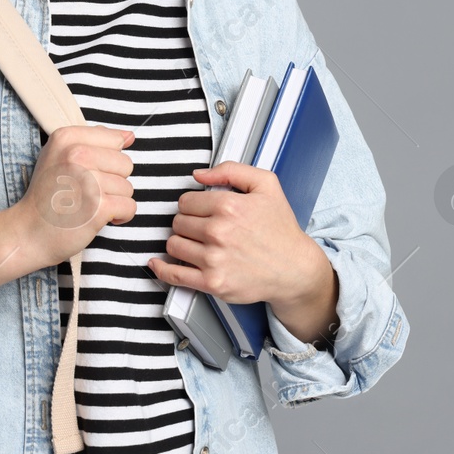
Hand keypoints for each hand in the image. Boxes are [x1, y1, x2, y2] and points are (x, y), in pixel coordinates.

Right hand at [15, 124, 135, 267]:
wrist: (29, 233)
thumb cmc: (47, 196)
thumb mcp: (59, 156)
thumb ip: (94, 141)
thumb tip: (130, 135)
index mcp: (67, 138)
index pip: (116, 139)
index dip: (107, 160)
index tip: (88, 173)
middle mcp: (77, 155)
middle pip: (125, 163)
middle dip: (113, 181)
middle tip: (87, 193)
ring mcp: (88, 181)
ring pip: (128, 187)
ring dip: (114, 200)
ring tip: (88, 206)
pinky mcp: (98, 206)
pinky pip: (129, 206)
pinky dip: (120, 216)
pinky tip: (100, 218)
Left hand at [146, 161, 323, 306]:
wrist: (294, 268)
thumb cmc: (280, 229)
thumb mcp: (266, 185)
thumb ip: (231, 170)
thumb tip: (198, 174)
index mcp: (229, 206)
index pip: (186, 201)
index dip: (193, 204)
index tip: (202, 211)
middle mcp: (219, 232)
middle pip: (178, 222)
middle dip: (187, 223)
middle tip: (203, 227)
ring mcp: (214, 260)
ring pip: (173, 244)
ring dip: (180, 242)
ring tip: (196, 243)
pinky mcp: (212, 283)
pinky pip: (174, 274)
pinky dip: (162, 268)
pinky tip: (159, 263)